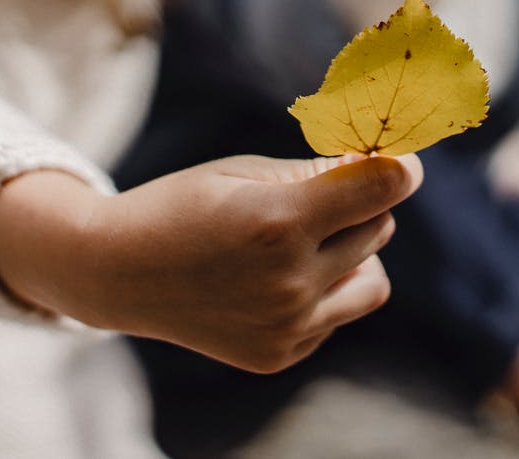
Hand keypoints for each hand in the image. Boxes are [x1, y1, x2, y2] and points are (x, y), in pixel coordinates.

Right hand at [0, 154, 421, 372]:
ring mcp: (286, 327)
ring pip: (373, 281)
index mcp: (278, 223)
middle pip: (379, 230)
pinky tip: (274, 280)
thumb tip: (387, 168)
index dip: (400, 171)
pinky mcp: (279, 355)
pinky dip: (323, 293)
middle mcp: (289, 282)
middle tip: (322, 198)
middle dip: (362, 207)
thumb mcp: (243, 173)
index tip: (402, 163)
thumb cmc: (183, 205)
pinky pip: (337, 315)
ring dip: (355, 255)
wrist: (116, 273)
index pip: (379, 192)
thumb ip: (318, 172)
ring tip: (306, 242)